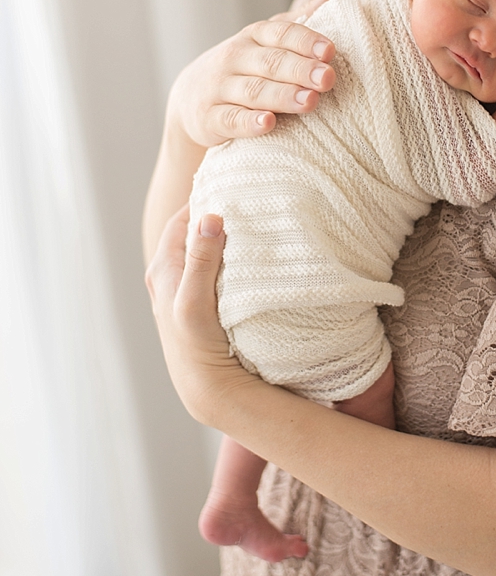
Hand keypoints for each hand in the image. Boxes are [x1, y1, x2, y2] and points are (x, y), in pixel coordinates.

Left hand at [145, 206, 254, 424]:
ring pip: (206, 250)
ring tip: (254, 223)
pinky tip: (252, 256)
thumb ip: (201, 260)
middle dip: (217, 215)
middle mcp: (171, 276)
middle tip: (247, 201)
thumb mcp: (195, 301)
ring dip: (226, 238)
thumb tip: (209, 217)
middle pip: (194, 232)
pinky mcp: (205, 303)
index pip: (182, 219)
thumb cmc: (197, 346)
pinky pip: (216, 268)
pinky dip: (231, 257)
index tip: (232, 186)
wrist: (210, 388)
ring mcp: (188, 290)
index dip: (204, 200)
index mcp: (162, 269)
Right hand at [167, 0, 344, 147]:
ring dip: (282, 96)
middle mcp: (236, 58)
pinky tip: (267, 124)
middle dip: (301, 70)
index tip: (330, 51)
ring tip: (309, 101)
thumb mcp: (270, 39)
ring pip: (253, 91)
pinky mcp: (210, 118)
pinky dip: (248, 123)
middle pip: (271, 62)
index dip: (306, 41)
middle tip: (327, 79)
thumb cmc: (245, 65)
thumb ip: (305, 18)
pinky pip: (230, 119)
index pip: (281, 32)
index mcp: (254, 36)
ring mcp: (220, 88)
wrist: (191, 96)